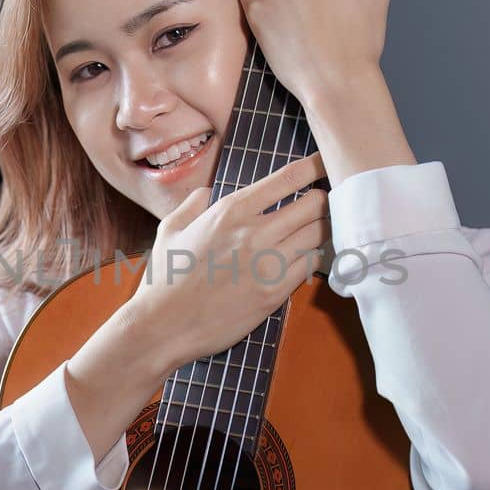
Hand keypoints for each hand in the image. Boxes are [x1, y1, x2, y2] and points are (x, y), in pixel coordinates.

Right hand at [128, 153, 331, 368]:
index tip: (324, 164)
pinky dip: (313, 257)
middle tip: (322, 205)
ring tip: (317, 230)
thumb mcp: (171, 228)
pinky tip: (304, 257)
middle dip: (323, 202)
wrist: (165, 325)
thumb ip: (193, 203)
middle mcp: (254, 232)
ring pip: (318, 234)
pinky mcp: (276, 292)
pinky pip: (311, 265)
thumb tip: (208, 192)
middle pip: (315, 204)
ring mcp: (268, 263)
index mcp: (231, 210)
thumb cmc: (166, 278)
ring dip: (322, 230)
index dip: (314, 167)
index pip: (288, 178)